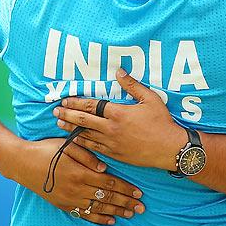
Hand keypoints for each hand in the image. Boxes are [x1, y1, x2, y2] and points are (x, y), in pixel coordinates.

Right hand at [14, 137, 144, 225]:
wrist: (22, 164)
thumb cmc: (46, 150)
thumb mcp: (67, 146)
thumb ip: (87, 155)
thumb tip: (105, 167)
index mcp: (80, 172)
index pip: (109, 181)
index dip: (125, 188)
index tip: (139, 192)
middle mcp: (77, 188)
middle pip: (107, 197)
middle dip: (126, 203)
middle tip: (142, 208)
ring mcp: (70, 199)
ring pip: (99, 208)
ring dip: (117, 212)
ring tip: (131, 214)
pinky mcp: (64, 205)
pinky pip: (85, 215)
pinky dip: (99, 219)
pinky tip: (111, 221)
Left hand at [53, 69, 186, 170]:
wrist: (169, 148)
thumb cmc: (161, 122)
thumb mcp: (150, 98)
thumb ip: (132, 85)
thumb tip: (119, 71)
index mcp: (118, 113)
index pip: (91, 106)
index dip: (76, 103)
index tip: (65, 100)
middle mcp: (111, 129)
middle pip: (83, 121)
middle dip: (67, 115)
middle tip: (55, 112)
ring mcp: (112, 143)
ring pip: (85, 135)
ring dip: (70, 129)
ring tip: (59, 125)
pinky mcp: (115, 155)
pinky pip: (94, 149)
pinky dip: (82, 143)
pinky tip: (75, 140)